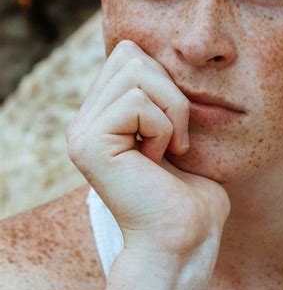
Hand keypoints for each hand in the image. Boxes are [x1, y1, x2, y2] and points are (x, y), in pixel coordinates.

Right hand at [66, 40, 229, 261]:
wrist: (186, 238)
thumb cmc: (193, 191)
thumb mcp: (179, 128)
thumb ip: (163, 91)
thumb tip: (168, 51)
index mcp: (103, 114)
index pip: (130, 52)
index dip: (165, 80)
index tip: (176, 127)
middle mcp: (85, 120)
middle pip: (132, 54)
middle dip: (171, 92)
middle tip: (175, 139)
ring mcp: (82, 131)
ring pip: (137, 72)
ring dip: (171, 111)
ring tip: (168, 149)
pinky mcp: (88, 143)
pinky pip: (137, 102)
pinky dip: (162, 128)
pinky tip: (158, 160)